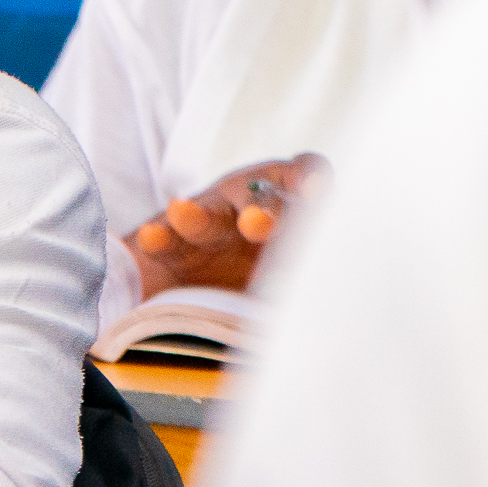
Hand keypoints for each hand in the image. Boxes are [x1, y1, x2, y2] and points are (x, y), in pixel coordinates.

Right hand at [129, 153, 327, 297]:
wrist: (204, 280)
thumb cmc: (268, 271)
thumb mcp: (296, 271)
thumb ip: (313, 277)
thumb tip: (336, 311)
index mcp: (291, 205)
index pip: (305, 175)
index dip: (311, 181)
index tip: (314, 196)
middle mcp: (251, 203)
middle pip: (262, 200)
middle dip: (262, 212)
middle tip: (256, 226)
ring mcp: (211, 219)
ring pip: (209, 215)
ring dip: (198, 216)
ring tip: (183, 213)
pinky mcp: (174, 240)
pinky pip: (165, 237)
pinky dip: (160, 237)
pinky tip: (151, 238)